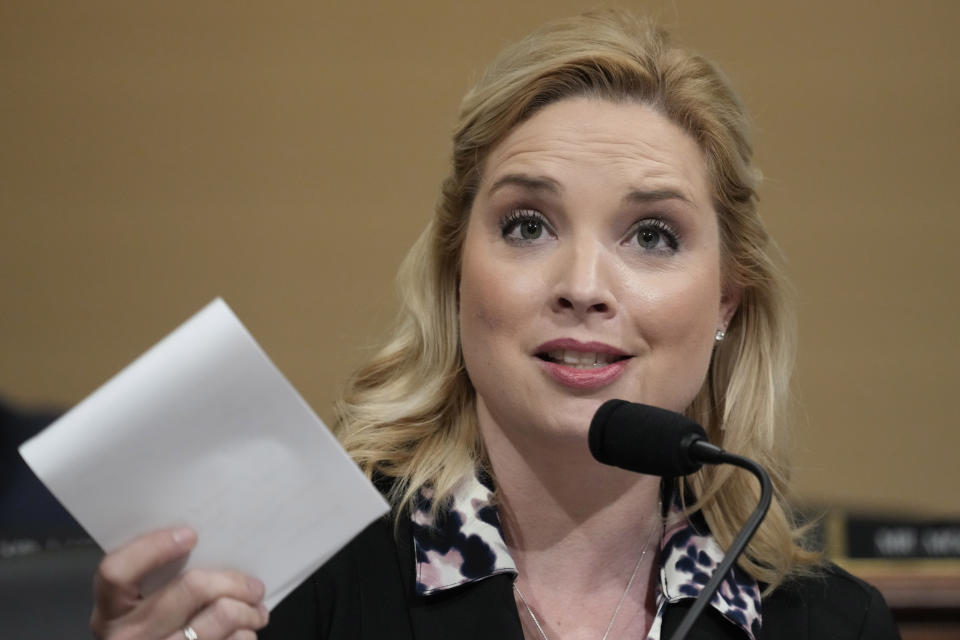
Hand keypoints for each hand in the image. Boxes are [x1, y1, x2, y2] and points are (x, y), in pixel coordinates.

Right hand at [91, 527, 268, 639]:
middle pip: (191, 588)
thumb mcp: (138, 611)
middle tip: (253, 586)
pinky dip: (244, 635)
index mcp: (110, 611)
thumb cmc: (151, 634)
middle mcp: (127, 635)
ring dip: (248, 611)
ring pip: (221, 616)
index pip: (117, 572)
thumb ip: (158, 583)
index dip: (153, 548)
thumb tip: (205, 548)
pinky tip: (244, 633)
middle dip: (232, 581)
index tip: (190, 535)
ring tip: (256, 610)